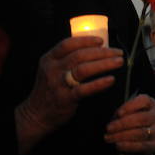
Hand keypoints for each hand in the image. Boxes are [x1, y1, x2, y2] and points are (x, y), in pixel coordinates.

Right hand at [15, 36, 124, 153]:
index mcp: (49, 59)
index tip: (101, 41)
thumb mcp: (53, 69)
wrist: (36, 114)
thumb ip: (68, 59)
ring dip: (104, 64)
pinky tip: (110, 80)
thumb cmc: (51, 88)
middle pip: (80, 55)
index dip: (86, 41)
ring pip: (83, 70)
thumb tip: (97, 48)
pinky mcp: (64, 99)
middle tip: (118, 52)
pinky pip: (84, 89)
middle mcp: (52, 69)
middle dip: (102, 52)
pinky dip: (99, 84)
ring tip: (119, 62)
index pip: (67, 44)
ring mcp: (58, 84)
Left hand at [103, 93, 154, 154]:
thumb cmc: (126, 123)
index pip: (144, 101)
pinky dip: (129, 145)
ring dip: (123, 135)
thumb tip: (118, 116)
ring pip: (142, 132)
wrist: (131, 142)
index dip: (131, 106)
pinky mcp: (154, 144)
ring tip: (109, 138)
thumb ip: (121, 113)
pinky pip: (142, 145)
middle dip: (123, 124)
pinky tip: (118, 145)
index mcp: (150, 104)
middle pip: (142, 118)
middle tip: (109, 128)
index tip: (118, 113)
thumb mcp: (123, 114)